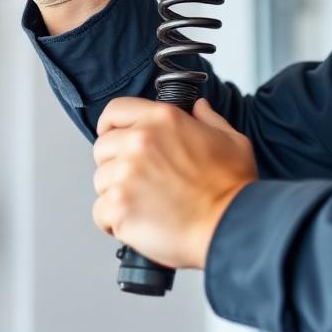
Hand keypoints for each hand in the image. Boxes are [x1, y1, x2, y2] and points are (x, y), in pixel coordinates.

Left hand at [91, 97, 257, 269]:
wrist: (230, 224)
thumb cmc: (232, 187)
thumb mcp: (231, 139)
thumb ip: (208, 119)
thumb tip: (199, 107)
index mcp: (164, 119)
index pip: (115, 110)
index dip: (111, 125)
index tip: (114, 137)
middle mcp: (141, 140)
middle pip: (102, 147)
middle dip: (115, 164)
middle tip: (139, 180)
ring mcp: (127, 173)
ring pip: (100, 181)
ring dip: (116, 193)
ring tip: (144, 204)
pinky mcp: (119, 205)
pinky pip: (99, 212)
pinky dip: (113, 222)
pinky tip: (138, 222)